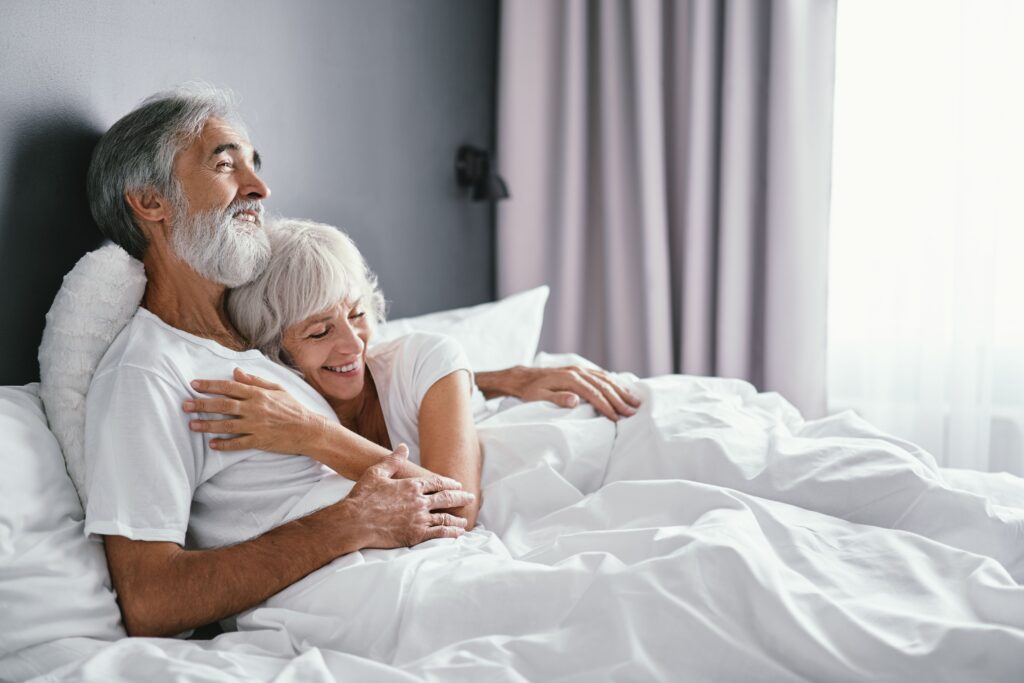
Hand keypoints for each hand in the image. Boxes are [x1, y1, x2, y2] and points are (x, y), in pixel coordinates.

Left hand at [184, 367, 326, 452]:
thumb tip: (236, 372)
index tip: (194, 384)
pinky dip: (224, 444)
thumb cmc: (293, 408)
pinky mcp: (259, 441)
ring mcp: (256, 426)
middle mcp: (255, 408)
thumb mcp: (277, 389)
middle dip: (202, 404)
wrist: (308, 429)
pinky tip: (212, 444)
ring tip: (192, 425)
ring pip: (226, 425)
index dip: (210, 385)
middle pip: (223, 405)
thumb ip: (255, 381)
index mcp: (258, 394)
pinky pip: (238, 443)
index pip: (229, 387)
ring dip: (207, 425)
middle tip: (185, 405)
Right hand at [343, 444, 474, 546]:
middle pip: (446, 498)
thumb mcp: (377, 472)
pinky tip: (457, 534)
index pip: (436, 482)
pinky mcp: (416, 535)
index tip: (457, 485)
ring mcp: (419, 519)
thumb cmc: (363, 497)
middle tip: (471, 498)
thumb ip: (393, 460)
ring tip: (465, 520)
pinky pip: (439, 534)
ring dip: (457, 518)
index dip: (449, 483)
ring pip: (445, 517)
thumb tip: (403, 447)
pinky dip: (450, 533)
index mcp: (411, 485)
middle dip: (460, 498)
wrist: (354, 522)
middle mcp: (419, 501)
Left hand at [479, 365, 640, 420]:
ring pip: (605, 379)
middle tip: (633, 412)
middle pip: (603, 386)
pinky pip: (601, 375)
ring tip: (635, 401)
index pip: (593, 394)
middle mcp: (577, 372)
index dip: (606, 406)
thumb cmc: (530, 390)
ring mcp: (580, 369)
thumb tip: (576, 400)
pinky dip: (614, 382)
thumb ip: (557, 398)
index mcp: (569, 379)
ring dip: (621, 390)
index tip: (617, 418)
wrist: (523, 377)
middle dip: (619, 400)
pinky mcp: (580, 370)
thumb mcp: (538, 397)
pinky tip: (622, 389)